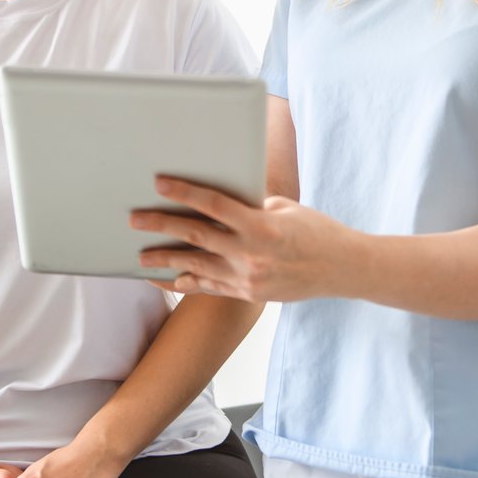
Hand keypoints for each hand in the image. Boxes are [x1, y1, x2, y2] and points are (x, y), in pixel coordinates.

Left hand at [129, 177, 352, 301]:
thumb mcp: (286, 208)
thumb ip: (251, 207)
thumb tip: (217, 203)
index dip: (184, 192)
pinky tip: (165, 278)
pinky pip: (208, 287)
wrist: (343, 270)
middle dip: (161, 225)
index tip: (159, 183)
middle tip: (134, 219)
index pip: (214, 205)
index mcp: (262, 225)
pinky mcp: (247, 294)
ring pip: (196, 266)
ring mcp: (247, 278)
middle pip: (196, 235)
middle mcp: (251, 254)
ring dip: (165, 259)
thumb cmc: (316, 231)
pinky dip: (184, 283)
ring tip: (140, 255)